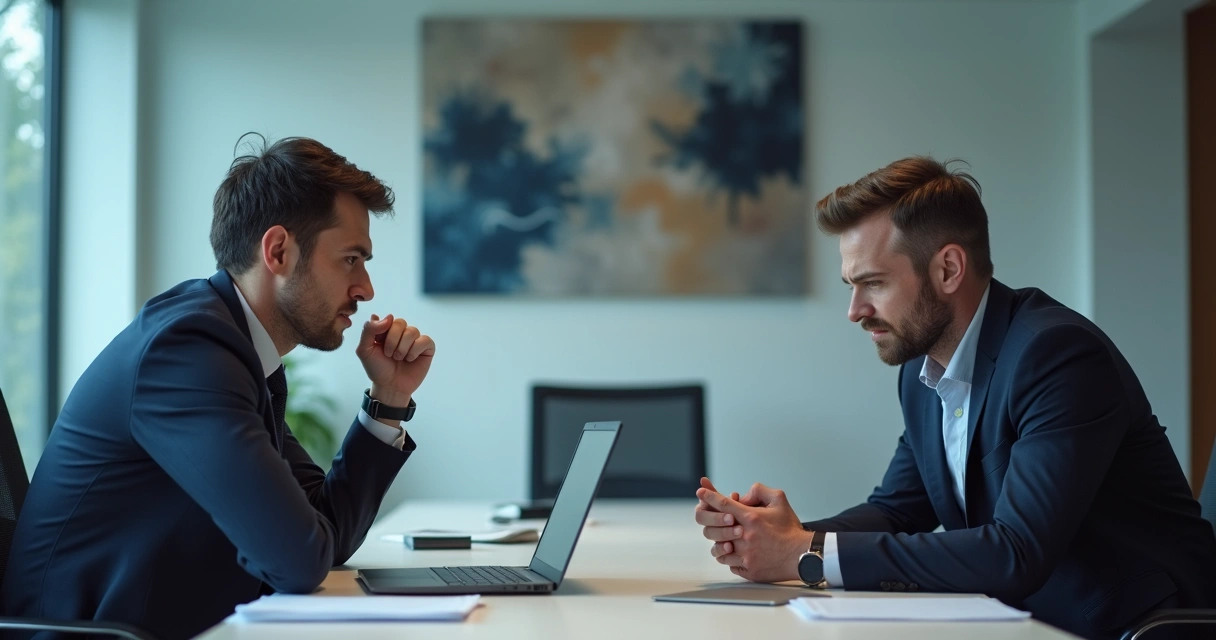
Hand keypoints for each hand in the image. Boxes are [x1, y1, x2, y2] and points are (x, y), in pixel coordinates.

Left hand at [356, 314, 434, 410]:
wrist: (390, 387)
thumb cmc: (377, 369)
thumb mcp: (364, 349)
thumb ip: (369, 330)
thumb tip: (388, 316)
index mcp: (386, 330)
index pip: (388, 319)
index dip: (383, 331)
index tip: (379, 343)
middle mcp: (401, 332)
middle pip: (400, 323)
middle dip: (392, 341)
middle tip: (389, 354)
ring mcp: (414, 340)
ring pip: (412, 331)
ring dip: (402, 348)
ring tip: (398, 358)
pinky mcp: (426, 348)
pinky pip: (425, 340)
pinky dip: (415, 350)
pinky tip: (410, 359)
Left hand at [696, 481, 810, 582]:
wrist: (803, 555)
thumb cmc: (790, 529)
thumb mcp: (779, 501)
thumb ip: (759, 491)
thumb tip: (742, 496)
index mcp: (751, 518)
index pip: (723, 504)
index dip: (709, 497)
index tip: (700, 492)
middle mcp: (745, 537)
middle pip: (714, 529)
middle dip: (712, 523)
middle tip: (717, 521)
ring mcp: (745, 556)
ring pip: (719, 549)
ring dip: (721, 542)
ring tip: (728, 540)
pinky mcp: (748, 570)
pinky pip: (730, 564)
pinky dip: (731, 558)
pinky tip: (738, 553)